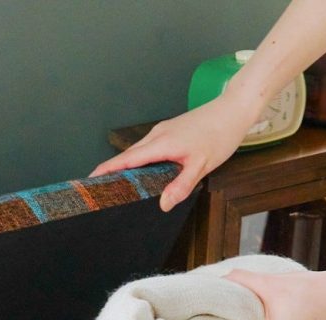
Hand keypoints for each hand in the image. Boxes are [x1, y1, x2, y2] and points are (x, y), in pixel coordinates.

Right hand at [89, 96, 252, 210]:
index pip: (126, 159)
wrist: (234, 109)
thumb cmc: (220, 134)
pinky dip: (139, 159)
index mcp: (161, 143)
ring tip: (116, 183)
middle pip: (128, 155)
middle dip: (112, 170)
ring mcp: (163, 131)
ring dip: (125, 165)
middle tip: (100, 189)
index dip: (107, 169)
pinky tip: (143, 171)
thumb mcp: (201, 165)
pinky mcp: (170, 131)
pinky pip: (148, 147)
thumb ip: (181, 185)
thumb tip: (163, 205)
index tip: (91, 179)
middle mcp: (157, 135)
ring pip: (138, 151)